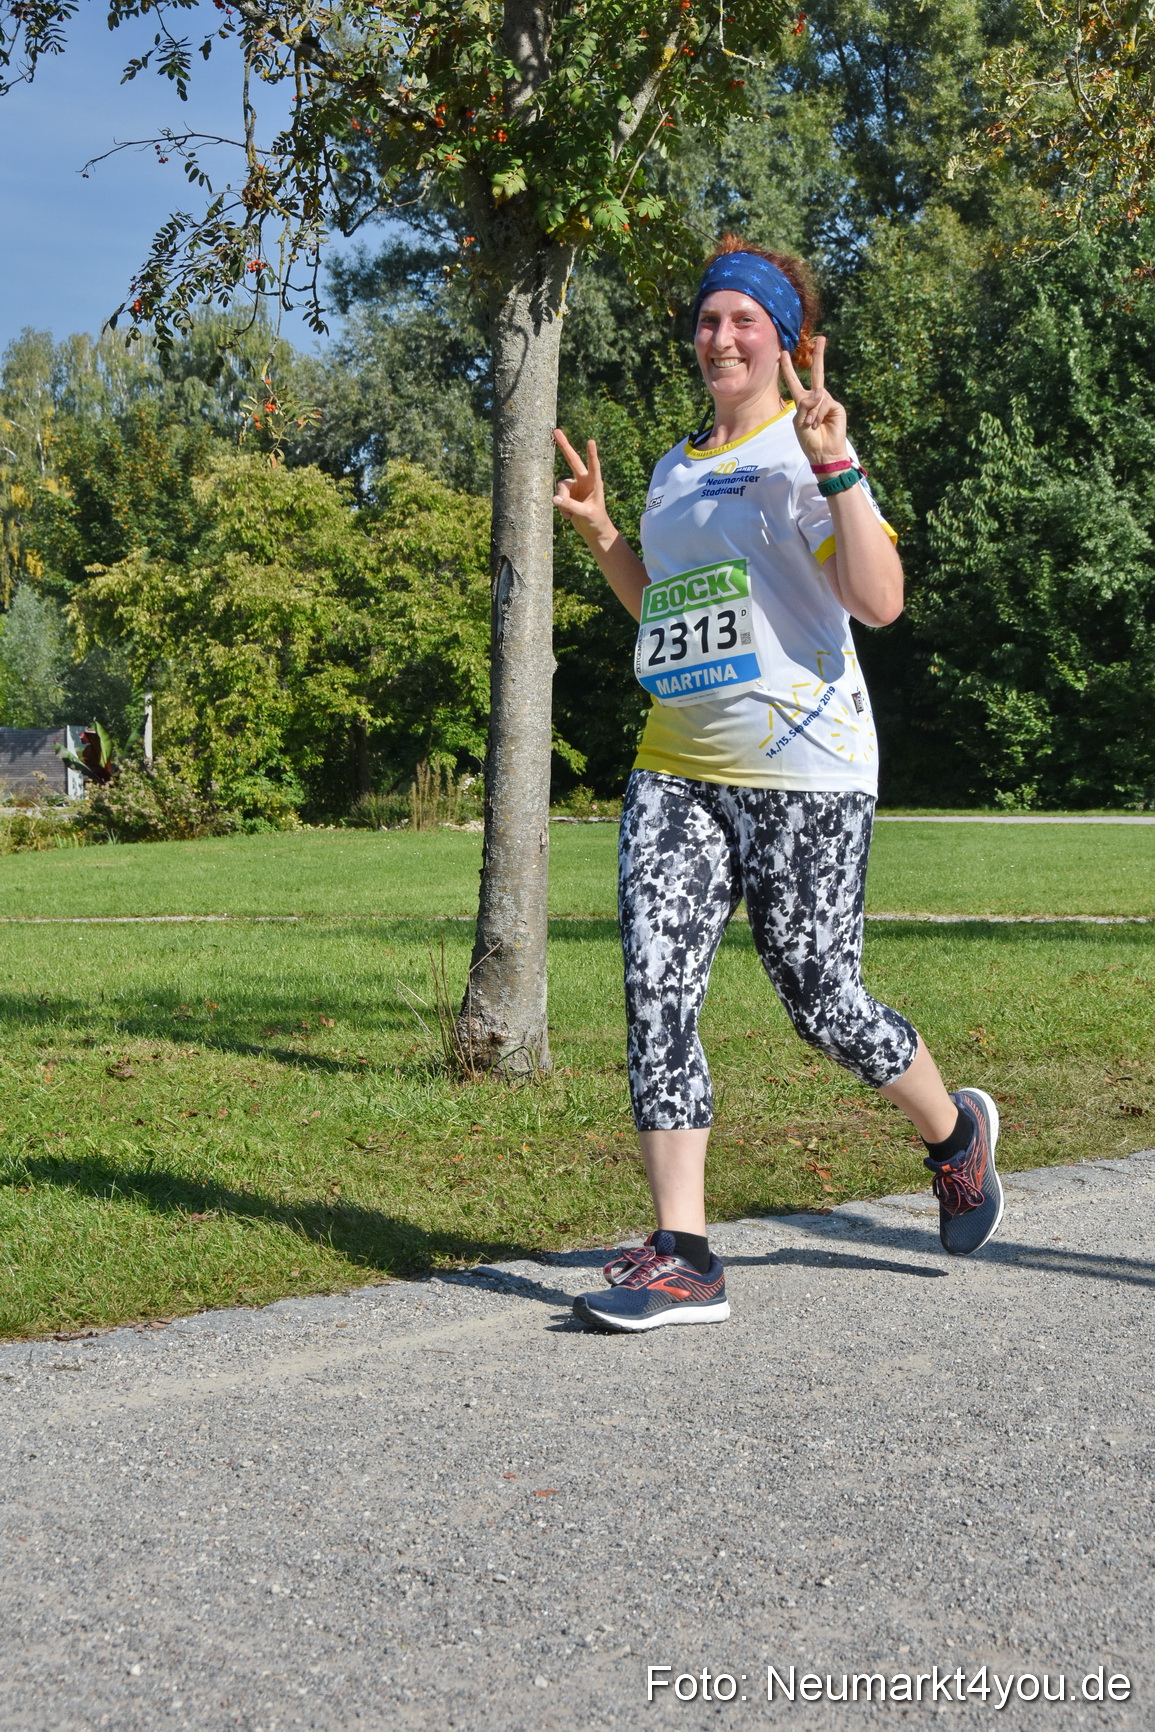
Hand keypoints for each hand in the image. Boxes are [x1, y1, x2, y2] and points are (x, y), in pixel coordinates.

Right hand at [553, 428, 612, 544]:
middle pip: (573, 460)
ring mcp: (575, 486)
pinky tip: (569, 516)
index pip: (594, 466)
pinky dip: (561, 508)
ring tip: (570, 515)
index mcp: (595, 483)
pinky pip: (558, 497)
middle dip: (564, 446)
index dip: (592, 454)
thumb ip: (571, 506)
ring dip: (562, 501)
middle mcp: (584, 481)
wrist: (593, 530)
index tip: (591, 441)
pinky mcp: (567, 493)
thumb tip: (555, 499)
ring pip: (560, 486)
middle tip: (556, 431)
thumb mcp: (585, 514)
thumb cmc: (595, 521)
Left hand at [779, 337, 848, 466]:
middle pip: (817, 373)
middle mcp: (816, 398)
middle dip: (819, 355)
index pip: (794, 381)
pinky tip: (820, 425)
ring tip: (812, 426)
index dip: (788, 368)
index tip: (782, 353)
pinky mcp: (836, 406)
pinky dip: (819, 414)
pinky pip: (824, 403)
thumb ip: (805, 405)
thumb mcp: (799, 421)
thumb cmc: (808, 440)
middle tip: (821, 338)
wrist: (823, 452)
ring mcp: (827, 401)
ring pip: (817, 395)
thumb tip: (819, 392)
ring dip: (812, 413)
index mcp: (803, 401)